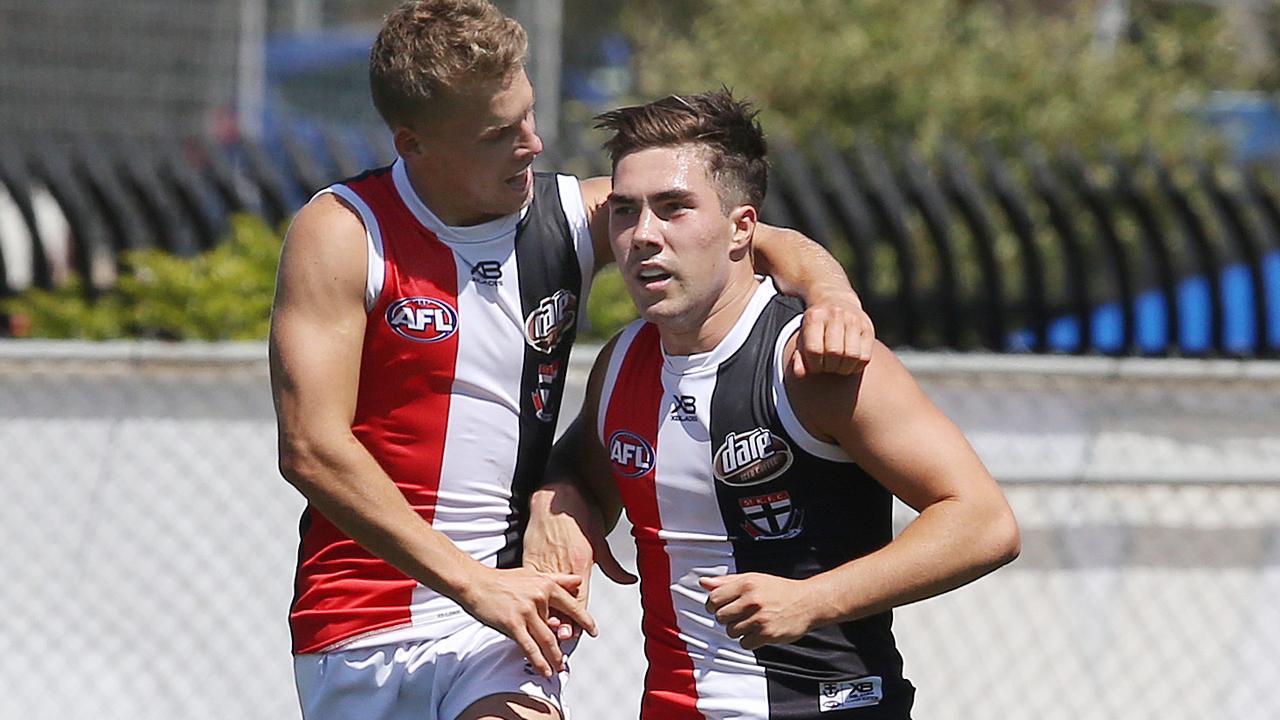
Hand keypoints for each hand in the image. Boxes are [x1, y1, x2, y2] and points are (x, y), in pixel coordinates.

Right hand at [458, 566, 596, 676]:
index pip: (572, 606)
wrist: (476, 582)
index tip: (592, 631)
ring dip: (554, 658)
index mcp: (546, 586)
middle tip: (568, 659)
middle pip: (559, 628)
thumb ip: (558, 579)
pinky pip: (529, 647)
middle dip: (565, 647)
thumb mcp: (533, 573)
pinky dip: (538, 661)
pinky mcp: (513, 624)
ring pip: (547, 640)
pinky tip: (544, 670)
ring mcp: (527, 612)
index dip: (585, 621)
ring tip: (558, 668)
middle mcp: (540, 598)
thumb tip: (577, 582)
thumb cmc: (502, 580)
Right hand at [525, 484, 636, 639]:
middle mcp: (562, 565)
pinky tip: (531, 606)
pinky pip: (530, 582)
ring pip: (543, 594)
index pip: (580, 598)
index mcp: (580, 563)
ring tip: (546, 630)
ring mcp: (544, 562)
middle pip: (560, 602)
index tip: (580, 633)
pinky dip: (532, 595)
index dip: (580, 619)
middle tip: (563, 639)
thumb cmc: (580, 514)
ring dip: (545, 613)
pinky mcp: (529, 556)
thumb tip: (630, 580)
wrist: (558, 496)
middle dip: (561, 623)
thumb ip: (613, 566)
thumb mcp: (601, 541)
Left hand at [700, 573, 821, 649]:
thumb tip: (703, 582)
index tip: (719, 608)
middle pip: (721, 617)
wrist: (808, 602)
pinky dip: (749, 640)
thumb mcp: (753, 579)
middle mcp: (752, 600)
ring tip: (751, 622)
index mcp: (746, 584)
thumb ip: (727, 581)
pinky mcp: (768, 634)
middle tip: (739, 615)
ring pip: (731, 632)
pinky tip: (758, 631)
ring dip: (738, 630)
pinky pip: (745, 643)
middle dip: (727, 618)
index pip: (714, 598)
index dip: (713, 605)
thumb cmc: (778, 590)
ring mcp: (760, 618)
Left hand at [793, 292, 873, 376]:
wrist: (836, 301)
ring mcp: (854, 320)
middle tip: (827, 366)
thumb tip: (799, 374)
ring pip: (852, 356)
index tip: (815, 365)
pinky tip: (849, 363)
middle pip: (834, 353)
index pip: (814, 350)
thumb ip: (799, 358)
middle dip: (829, 367)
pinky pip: (865, 357)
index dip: (814, 365)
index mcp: (814, 317)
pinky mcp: (868, 328)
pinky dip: (856, 366)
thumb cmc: (816, 328)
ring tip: (837, 365)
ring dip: (843, 368)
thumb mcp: (803, 339)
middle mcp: (835, 314)